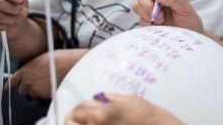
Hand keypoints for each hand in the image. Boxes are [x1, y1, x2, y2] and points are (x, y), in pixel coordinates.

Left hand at [8, 49, 86, 98]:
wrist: (70, 65)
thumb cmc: (59, 58)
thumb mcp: (42, 58)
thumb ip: (33, 66)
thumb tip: (33, 69)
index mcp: (25, 70)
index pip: (13, 80)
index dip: (11, 83)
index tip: (9, 86)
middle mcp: (28, 81)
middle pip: (21, 90)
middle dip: (26, 88)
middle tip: (34, 84)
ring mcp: (36, 90)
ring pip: (33, 94)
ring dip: (37, 91)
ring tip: (46, 83)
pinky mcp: (44, 96)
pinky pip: (42, 97)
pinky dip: (45, 93)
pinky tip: (52, 85)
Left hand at [65, 94, 183, 124]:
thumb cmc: (152, 119)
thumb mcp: (132, 101)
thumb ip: (112, 99)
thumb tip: (100, 100)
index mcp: (104, 113)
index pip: (78, 109)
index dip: (81, 109)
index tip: (83, 111)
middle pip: (70, 122)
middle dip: (73, 120)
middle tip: (78, 120)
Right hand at [132, 0, 204, 33]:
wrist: (187, 35)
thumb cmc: (188, 19)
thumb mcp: (185, 7)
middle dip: (147, 4)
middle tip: (160, 14)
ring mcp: (149, 9)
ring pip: (136, 6)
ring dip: (147, 14)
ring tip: (161, 20)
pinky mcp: (146, 20)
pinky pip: (139, 19)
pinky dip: (148, 23)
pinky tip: (158, 25)